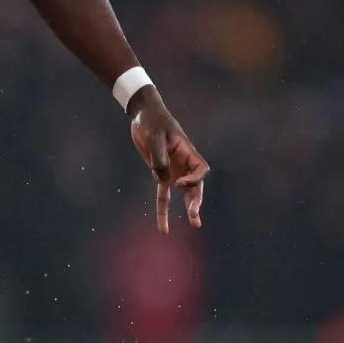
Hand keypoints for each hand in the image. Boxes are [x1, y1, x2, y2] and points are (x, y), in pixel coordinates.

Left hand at [126, 87, 208, 232]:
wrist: (143, 115)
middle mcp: (183, 163)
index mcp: (187, 151)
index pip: (200, 169)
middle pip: (195, 185)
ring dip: (187, 208)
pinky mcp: (160, 173)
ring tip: (195, 224)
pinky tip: (163, 228)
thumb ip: (159, 159)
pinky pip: (163, 195)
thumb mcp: (154, 137)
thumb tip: (164, 182)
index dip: (194, 179)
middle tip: (194, 216)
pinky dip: (163, 210)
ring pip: (183, 193)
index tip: (180, 183)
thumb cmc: (151, 121)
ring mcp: (173, 169)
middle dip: (195, 201)